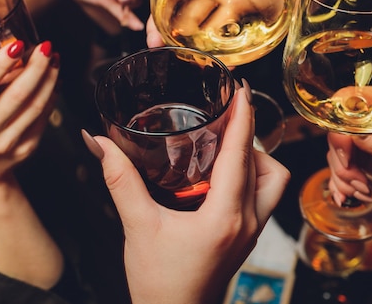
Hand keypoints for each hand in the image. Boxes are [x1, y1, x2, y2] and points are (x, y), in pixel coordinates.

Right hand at [0, 41, 59, 186]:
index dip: (0, 65)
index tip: (16, 45)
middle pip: (17, 95)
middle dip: (36, 67)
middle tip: (45, 47)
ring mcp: (7, 143)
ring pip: (36, 106)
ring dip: (49, 79)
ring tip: (54, 59)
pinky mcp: (26, 148)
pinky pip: (44, 117)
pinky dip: (52, 95)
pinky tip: (55, 79)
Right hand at [83, 83, 289, 303]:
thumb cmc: (159, 283)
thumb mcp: (137, 226)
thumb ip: (120, 180)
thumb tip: (99, 142)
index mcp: (224, 216)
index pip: (240, 154)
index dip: (243, 116)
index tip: (241, 88)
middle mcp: (247, 222)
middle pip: (266, 164)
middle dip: (249, 134)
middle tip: (227, 113)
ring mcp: (252, 231)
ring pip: (272, 181)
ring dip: (256, 157)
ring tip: (227, 144)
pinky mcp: (248, 237)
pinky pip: (263, 196)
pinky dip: (252, 176)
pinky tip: (224, 174)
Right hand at [326, 121, 371, 204]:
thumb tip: (352, 132)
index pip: (344, 119)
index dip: (339, 141)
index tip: (348, 162)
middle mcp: (363, 128)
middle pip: (335, 143)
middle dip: (344, 169)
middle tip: (362, 183)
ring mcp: (357, 145)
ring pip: (334, 160)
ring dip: (344, 181)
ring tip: (365, 192)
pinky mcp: (356, 161)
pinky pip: (337, 172)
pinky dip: (341, 187)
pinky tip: (348, 198)